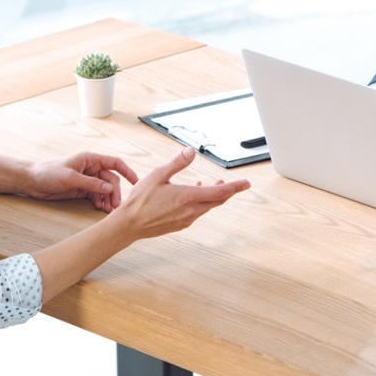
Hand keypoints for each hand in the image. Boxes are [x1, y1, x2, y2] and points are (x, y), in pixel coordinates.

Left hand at [25, 153, 139, 211]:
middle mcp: (91, 168)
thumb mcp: (70, 178)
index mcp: (90, 159)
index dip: (127, 171)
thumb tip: (110, 189)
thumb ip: (91, 184)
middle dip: (115, 192)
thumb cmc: (48, 173)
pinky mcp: (82, 190)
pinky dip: (101, 202)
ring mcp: (87, 180)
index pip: (114, 163)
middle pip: (111, 180)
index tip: (136, 181)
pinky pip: (97, 196)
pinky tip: (101, 209)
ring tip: (109, 210)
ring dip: (108, 199)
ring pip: (105, 190)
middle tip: (115, 206)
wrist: (32, 181)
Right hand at [117, 147, 250, 240]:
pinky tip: (193, 195)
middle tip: (235, 185)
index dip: (235, 187)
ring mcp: (186, 219)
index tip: (246, 184)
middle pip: (217, 201)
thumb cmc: (141, 200)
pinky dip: (202, 202)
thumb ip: (177, 163)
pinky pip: (198, 212)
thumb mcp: (158, 175)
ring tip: (214, 185)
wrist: (129, 225)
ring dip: (214, 196)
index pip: (219, 192)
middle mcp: (190, 211)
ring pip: (208, 207)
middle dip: (227, 191)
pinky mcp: (180, 224)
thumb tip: (191, 151)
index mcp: (187, 197)